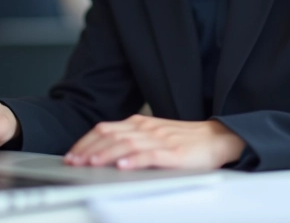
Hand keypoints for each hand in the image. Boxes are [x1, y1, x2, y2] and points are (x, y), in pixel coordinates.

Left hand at [64, 115, 244, 169]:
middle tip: (74, 162)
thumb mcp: (154, 136)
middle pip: (112, 135)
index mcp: (141, 123)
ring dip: (107, 154)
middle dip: (90, 149)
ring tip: (92, 163)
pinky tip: (123, 166)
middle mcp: (148, 128)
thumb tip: (103, 151)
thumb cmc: (185, 141)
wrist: (217, 139)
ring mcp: (161, 140)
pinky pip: (151, 156)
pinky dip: (135, 160)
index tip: (72, 154)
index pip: (106, 129)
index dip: (86, 141)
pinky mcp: (174, 153)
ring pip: (128, 144)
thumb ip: (132, 139)